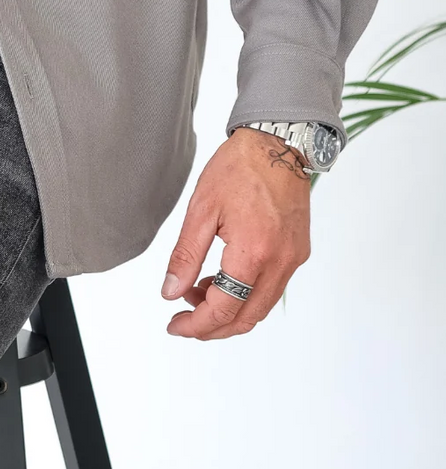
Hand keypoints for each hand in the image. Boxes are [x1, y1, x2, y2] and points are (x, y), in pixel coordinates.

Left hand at [160, 127, 310, 339]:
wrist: (278, 142)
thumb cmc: (240, 167)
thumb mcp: (201, 210)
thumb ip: (185, 256)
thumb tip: (171, 292)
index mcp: (253, 253)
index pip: (223, 309)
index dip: (196, 325)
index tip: (175, 325)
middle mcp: (281, 262)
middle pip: (246, 318)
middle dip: (212, 326)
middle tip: (184, 318)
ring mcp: (294, 258)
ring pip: (260, 307)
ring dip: (229, 310)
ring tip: (197, 290)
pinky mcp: (298, 252)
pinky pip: (271, 288)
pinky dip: (245, 294)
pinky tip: (221, 277)